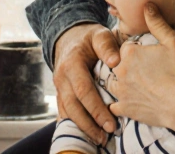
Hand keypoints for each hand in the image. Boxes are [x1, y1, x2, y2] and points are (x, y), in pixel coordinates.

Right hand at [53, 22, 121, 143]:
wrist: (69, 38)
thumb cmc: (89, 38)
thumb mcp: (99, 34)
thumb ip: (107, 46)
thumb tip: (116, 62)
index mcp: (72, 64)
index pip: (83, 90)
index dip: (96, 108)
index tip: (111, 123)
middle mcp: (62, 78)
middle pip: (73, 106)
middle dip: (89, 124)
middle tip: (106, 136)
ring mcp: (59, 87)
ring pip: (68, 112)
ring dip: (83, 127)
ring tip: (100, 140)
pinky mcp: (60, 94)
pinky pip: (65, 112)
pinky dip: (75, 124)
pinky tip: (87, 134)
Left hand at [109, 4, 174, 129]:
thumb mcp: (172, 42)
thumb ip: (157, 23)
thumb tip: (147, 5)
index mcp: (129, 52)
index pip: (126, 49)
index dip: (136, 53)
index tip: (146, 58)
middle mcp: (120, 70)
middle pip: (119, 65)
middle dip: (128, 68)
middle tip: (144, 74)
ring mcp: (120, 91)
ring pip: (113, 84)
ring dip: (121, 84)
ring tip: (136, 87)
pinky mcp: (123, 108)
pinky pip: (113, 105)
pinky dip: (118, 104)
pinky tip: (127, 103)